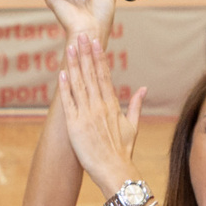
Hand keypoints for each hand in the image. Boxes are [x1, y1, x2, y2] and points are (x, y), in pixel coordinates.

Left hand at [56, 32, 144, 196]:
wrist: (115, 170)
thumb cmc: (123, 151)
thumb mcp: (133, 126)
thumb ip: (136, 104)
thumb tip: (143, 88)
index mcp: (112, 104)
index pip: (105, 75)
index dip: (98, 57)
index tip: (94, 42)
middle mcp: (100, 106)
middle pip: (91, 74)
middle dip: (85, 54)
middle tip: (80, 35)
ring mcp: (87, 115)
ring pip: (79, 84)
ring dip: (74, 65)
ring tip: (70, 48)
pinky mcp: (75, 125)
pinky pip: (69, 103)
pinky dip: (65, 88)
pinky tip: (62, 74)